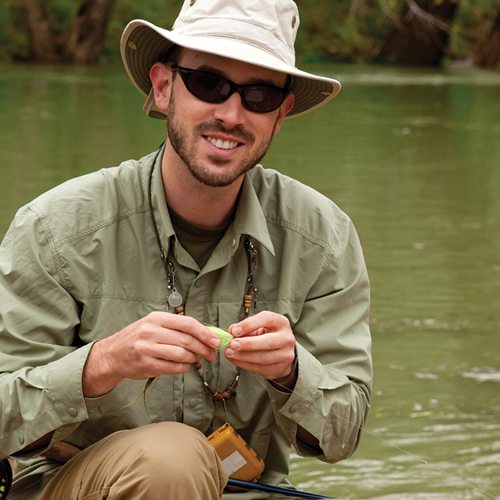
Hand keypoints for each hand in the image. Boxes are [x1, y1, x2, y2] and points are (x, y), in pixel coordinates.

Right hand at [83, 312, 219, 396]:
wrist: (113, 354)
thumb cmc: (139, 337)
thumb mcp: (154, 324)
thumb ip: (177, 327)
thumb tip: (206, 334)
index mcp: (157, 318)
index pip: (187, 323)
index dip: (205, 333)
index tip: (216, 340)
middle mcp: (151, 331)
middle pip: (187, 340)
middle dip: (204, 348)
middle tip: (212, 354)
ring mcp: (147, 349)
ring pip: (181, 355)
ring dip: (193, 358)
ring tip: (196, 359)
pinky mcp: (146, 365)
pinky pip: (173, 368)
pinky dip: (183, 368)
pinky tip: (184, 365)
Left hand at [225, 311, 296, 383]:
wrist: (281, 352)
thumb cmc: (267, 335)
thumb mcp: (258, 326)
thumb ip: (245, 327)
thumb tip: (232, 331)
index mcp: (281, 322)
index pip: (267, 319)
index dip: (249, 324)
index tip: (235, 331)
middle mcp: (286, 338)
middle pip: (268, 341)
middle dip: (248, 344)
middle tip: (232, 344)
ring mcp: (285, 354)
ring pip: (264, 358)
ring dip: (243, 356)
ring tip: (230, 353)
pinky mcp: (279, 368)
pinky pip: (260, 368)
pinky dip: (244, 364)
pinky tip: (235, 360)